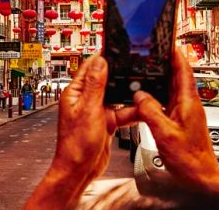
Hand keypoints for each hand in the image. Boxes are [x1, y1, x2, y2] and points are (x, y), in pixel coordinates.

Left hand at [24, 55, 138, 209]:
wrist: (80, 171)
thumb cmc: (75, 146)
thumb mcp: (89, 110)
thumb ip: (96, 85)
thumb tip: (101, 61)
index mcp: (76, 93)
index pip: (91, 66)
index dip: (105, 56)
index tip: (119, 47)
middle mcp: (87, 99)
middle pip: (108, 79)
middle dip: (122, 74)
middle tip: (137, 66)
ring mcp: (98, 110)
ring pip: (119, 95)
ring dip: (130, 94)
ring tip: (143, 89)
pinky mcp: (108, 121)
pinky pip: (124, 111)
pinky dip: (133, 111)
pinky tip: (142, 109)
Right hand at [134, 50, 218, 203]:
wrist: (200, 177)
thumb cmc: (190, 159)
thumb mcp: (164, 133)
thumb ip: (151, 112)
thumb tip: (140, 96)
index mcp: (189, 102)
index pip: (184, 69)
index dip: (175, 53)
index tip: (167, 41)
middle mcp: (189, 105)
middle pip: (177, 77)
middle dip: (164, 64)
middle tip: (151, 54)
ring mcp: (185, 113)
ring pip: (171, 90)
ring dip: (159, 82)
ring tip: (145, 73)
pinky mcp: (181, 122)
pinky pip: (167, 104)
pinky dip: (157, 98)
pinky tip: (146, 101)